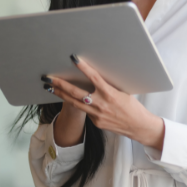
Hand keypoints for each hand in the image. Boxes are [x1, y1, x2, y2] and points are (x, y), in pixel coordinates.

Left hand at [44, 54, 165, 150]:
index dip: (83, 68)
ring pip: (74, 103)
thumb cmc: (133, 107)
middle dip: (60, 84)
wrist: (138, 126)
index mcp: (110, 94)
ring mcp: (97, 115)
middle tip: (48, 78)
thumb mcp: (122, 92)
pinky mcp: (96, 122)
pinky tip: (72, 99)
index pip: (94, 77)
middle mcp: (101, 104)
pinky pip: (85, 111)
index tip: (74, 59)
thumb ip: (108, 87)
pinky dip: (78, 104)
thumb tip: (96, 78)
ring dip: (61, 95)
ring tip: (50, 88)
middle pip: (76, 93)